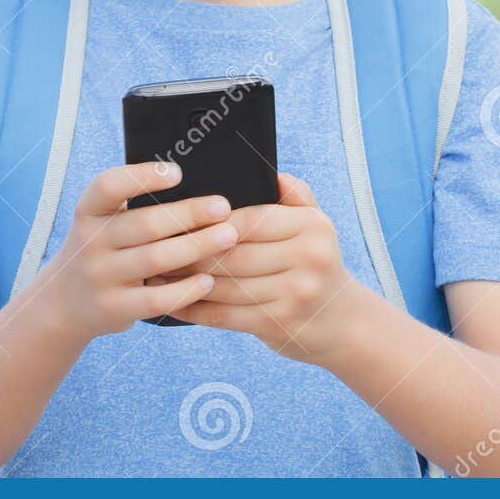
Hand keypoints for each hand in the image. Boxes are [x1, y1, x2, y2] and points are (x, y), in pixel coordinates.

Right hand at [31, 161, 238, 343]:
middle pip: (145, 224)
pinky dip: (185, 290)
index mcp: (88, 211)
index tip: (178, 173)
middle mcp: (90, 241)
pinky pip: (156, 299)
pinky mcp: (113, 308)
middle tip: (223, 207)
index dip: (142, 176)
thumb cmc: (101, 250)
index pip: (108, 186)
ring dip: (197, 247)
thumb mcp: (102, 222)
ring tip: (228, 237)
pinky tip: (208, 281)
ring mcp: (100, 276)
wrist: (66, 301)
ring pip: (155, 259)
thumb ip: (134, 206)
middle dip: (189, 214)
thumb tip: (194, 187)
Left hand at [172, 172, 358, 365]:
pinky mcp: (279, 325)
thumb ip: (295, 195)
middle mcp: (308, 259)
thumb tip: (272, 174)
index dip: (209, 221)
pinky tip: (174, 302)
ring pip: (225, 285)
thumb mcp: (318, 225)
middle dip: (190, 252)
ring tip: (155, 274)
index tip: (176, 220)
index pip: (248, 219)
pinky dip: (196, 309)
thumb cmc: (318, 266)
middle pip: (233, 253)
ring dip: (185, 281)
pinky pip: (226, 315)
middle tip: (154, 248)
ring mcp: (295, 294)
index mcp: (311, 227)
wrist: (345, 324)